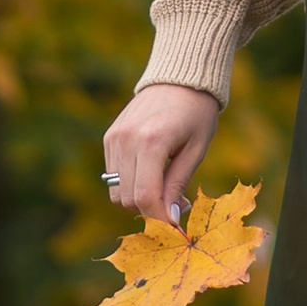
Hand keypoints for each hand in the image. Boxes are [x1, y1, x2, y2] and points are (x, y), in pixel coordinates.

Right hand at [100, 84, 219, 222]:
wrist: (179, 78)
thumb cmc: (196, 113)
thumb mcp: (196, 150)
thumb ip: (179, 185)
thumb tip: (171, 220)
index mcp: (152, 142)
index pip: (146, 197)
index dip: (160, 219)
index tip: (177, 227)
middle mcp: (127, 140)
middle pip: (129, 199)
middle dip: (152, 210)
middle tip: (177, 204)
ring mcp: (114, 138)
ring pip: (117, 191)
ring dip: (139, 199)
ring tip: (165, 186)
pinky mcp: (110, 137)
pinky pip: (114, 176)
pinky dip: (131, 183)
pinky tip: (152, 171)